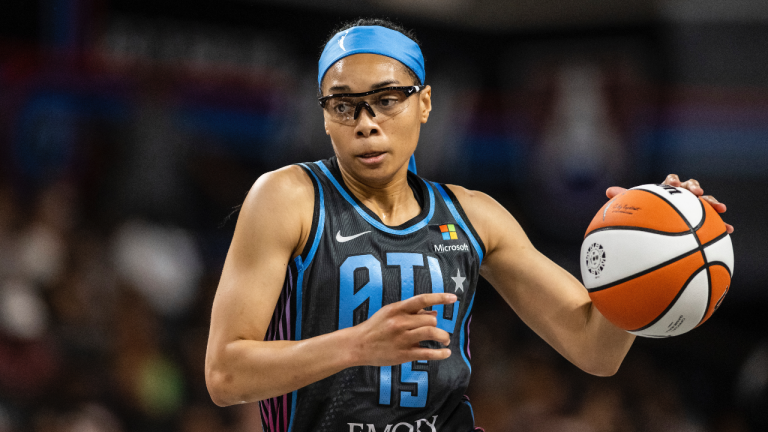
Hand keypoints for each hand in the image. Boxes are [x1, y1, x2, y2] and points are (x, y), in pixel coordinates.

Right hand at [350, 293, 455, 366]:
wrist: (358, 345)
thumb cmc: (375, 327)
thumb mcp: (390, 313)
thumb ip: (411, 312)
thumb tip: (434, 312)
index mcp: (397, 309)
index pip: (422, 299)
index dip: (440, 297)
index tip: (453, 298)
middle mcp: (400, 322)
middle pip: (430, 319)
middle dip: (437, 324)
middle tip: (438, 331)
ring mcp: (402, 339)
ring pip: (431, 333)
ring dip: (443, 337)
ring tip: (445, 340)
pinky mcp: (403, 354)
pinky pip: (427, 353)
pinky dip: (440, 354)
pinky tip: (446, 353)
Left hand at [605, 174, 733, 233]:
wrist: (659, 229)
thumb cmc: (648, 214)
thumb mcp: (637, 207)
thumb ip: (625, 199)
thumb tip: (608, 191)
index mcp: (667, 191)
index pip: (671, 181)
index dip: (673, 181)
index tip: (672, 185)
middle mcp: (682, 197)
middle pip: (691, 187)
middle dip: (695, 188)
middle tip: (696, 192)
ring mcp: (694, 208)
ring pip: (706, 202)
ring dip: (713, 203)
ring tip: (720, 209)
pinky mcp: (703, 221)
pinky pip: (714, 222)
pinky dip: (721, 224)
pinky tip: (728, 230)